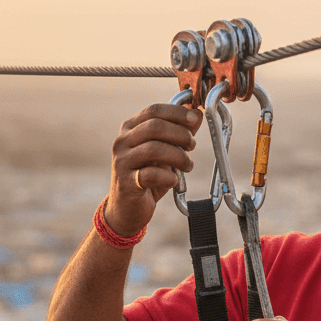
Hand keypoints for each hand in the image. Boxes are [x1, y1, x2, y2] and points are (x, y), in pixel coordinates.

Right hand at [105, 103, 202, 236]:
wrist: (127, 209)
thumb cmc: (148, 177)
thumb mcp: (165, 153)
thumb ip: (179, 134)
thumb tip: (198, 114)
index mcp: (130, 129)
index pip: (154, 111)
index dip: (177, 113)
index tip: (195, 119)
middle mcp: (122, 142)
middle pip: (155, 127)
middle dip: (180, 134)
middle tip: (192, 145)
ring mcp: (122, 162)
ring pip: (153, 149)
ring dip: (178, 156)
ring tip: (187, 166)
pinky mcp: (126, 183)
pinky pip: (151, 175)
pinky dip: (169, 177)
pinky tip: (174, 180)